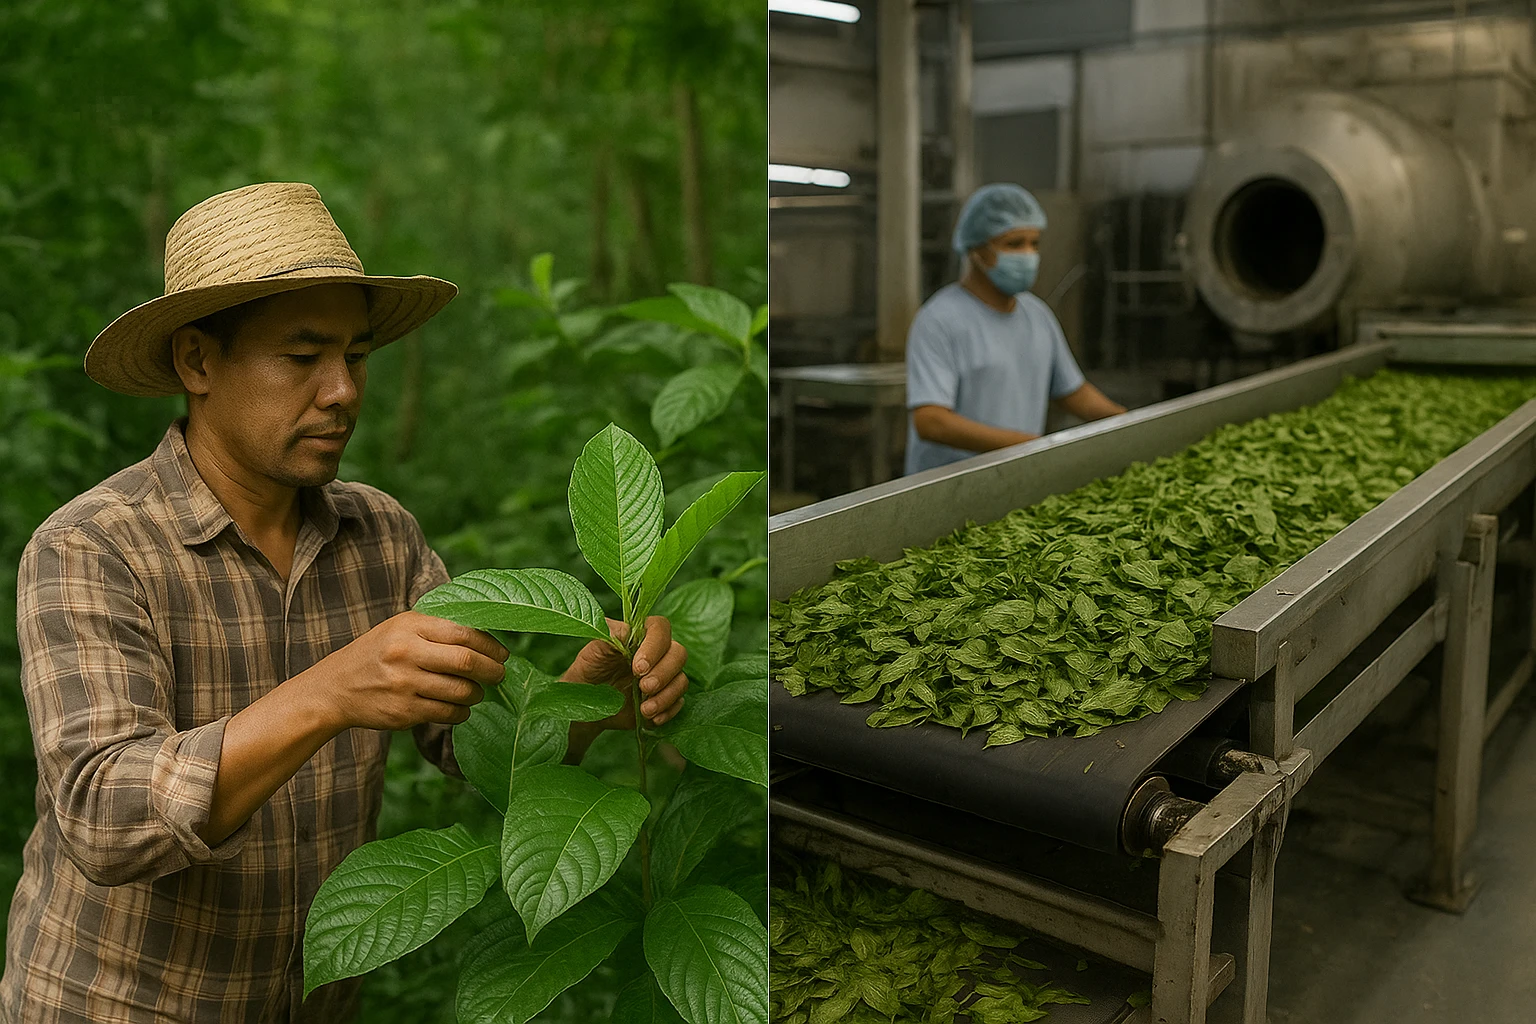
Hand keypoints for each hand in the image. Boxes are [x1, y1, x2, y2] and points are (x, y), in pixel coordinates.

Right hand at [304, 611, 507, 731]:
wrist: (335, 688)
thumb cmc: (378, 654)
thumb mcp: (400, 628)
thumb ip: (437, 629)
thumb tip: (487, 638)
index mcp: (409, 625)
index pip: (463, 632)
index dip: (490, 645)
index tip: (503, 653)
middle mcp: (406, 652)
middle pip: (466, 662)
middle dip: (492, 671)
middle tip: (500, 674)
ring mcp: (404, 684)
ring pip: (460, 691)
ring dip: (477, 694)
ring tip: (477, 692)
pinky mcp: (403, 712)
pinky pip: (447, 713)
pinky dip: (461, 712)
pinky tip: (459, 708)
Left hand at [563, 616, 688, 727]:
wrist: (587, 701)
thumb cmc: (590, 669)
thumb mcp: (594, 650)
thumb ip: (610, 636)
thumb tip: (627, 630)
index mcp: (642, 635)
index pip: (661, 628)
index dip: (655, 646)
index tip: (638, 667)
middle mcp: (658, 653)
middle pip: (679, 654)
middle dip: (663, 673)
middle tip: (643, 687)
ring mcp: (664, 676)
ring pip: (681, 680)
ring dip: (666, 696)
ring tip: (645, 709)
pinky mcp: (665, 697)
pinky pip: (678, 703)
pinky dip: (668, 711)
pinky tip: (651, 718)